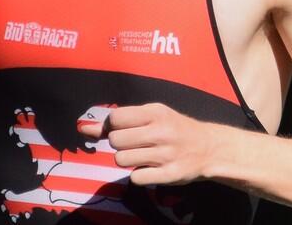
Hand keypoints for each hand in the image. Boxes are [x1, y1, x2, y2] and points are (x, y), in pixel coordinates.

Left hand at [78, 103, 215, 185]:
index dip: (112, 126)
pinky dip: (138, 175)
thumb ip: (118, 120)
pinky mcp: (170, 174)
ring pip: (122, 160)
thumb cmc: (173, 127)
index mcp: (155, 113)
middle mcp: (161, 132)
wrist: (208, 147)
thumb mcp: (151, 115)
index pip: (115, 118)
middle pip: (115, 140)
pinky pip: (136, 178)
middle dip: (119, 144)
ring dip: (127, 160)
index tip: (122, 129)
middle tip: (133, 144)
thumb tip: (83, 129)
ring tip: (141, 156)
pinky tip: (149, 168)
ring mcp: (166, 154)